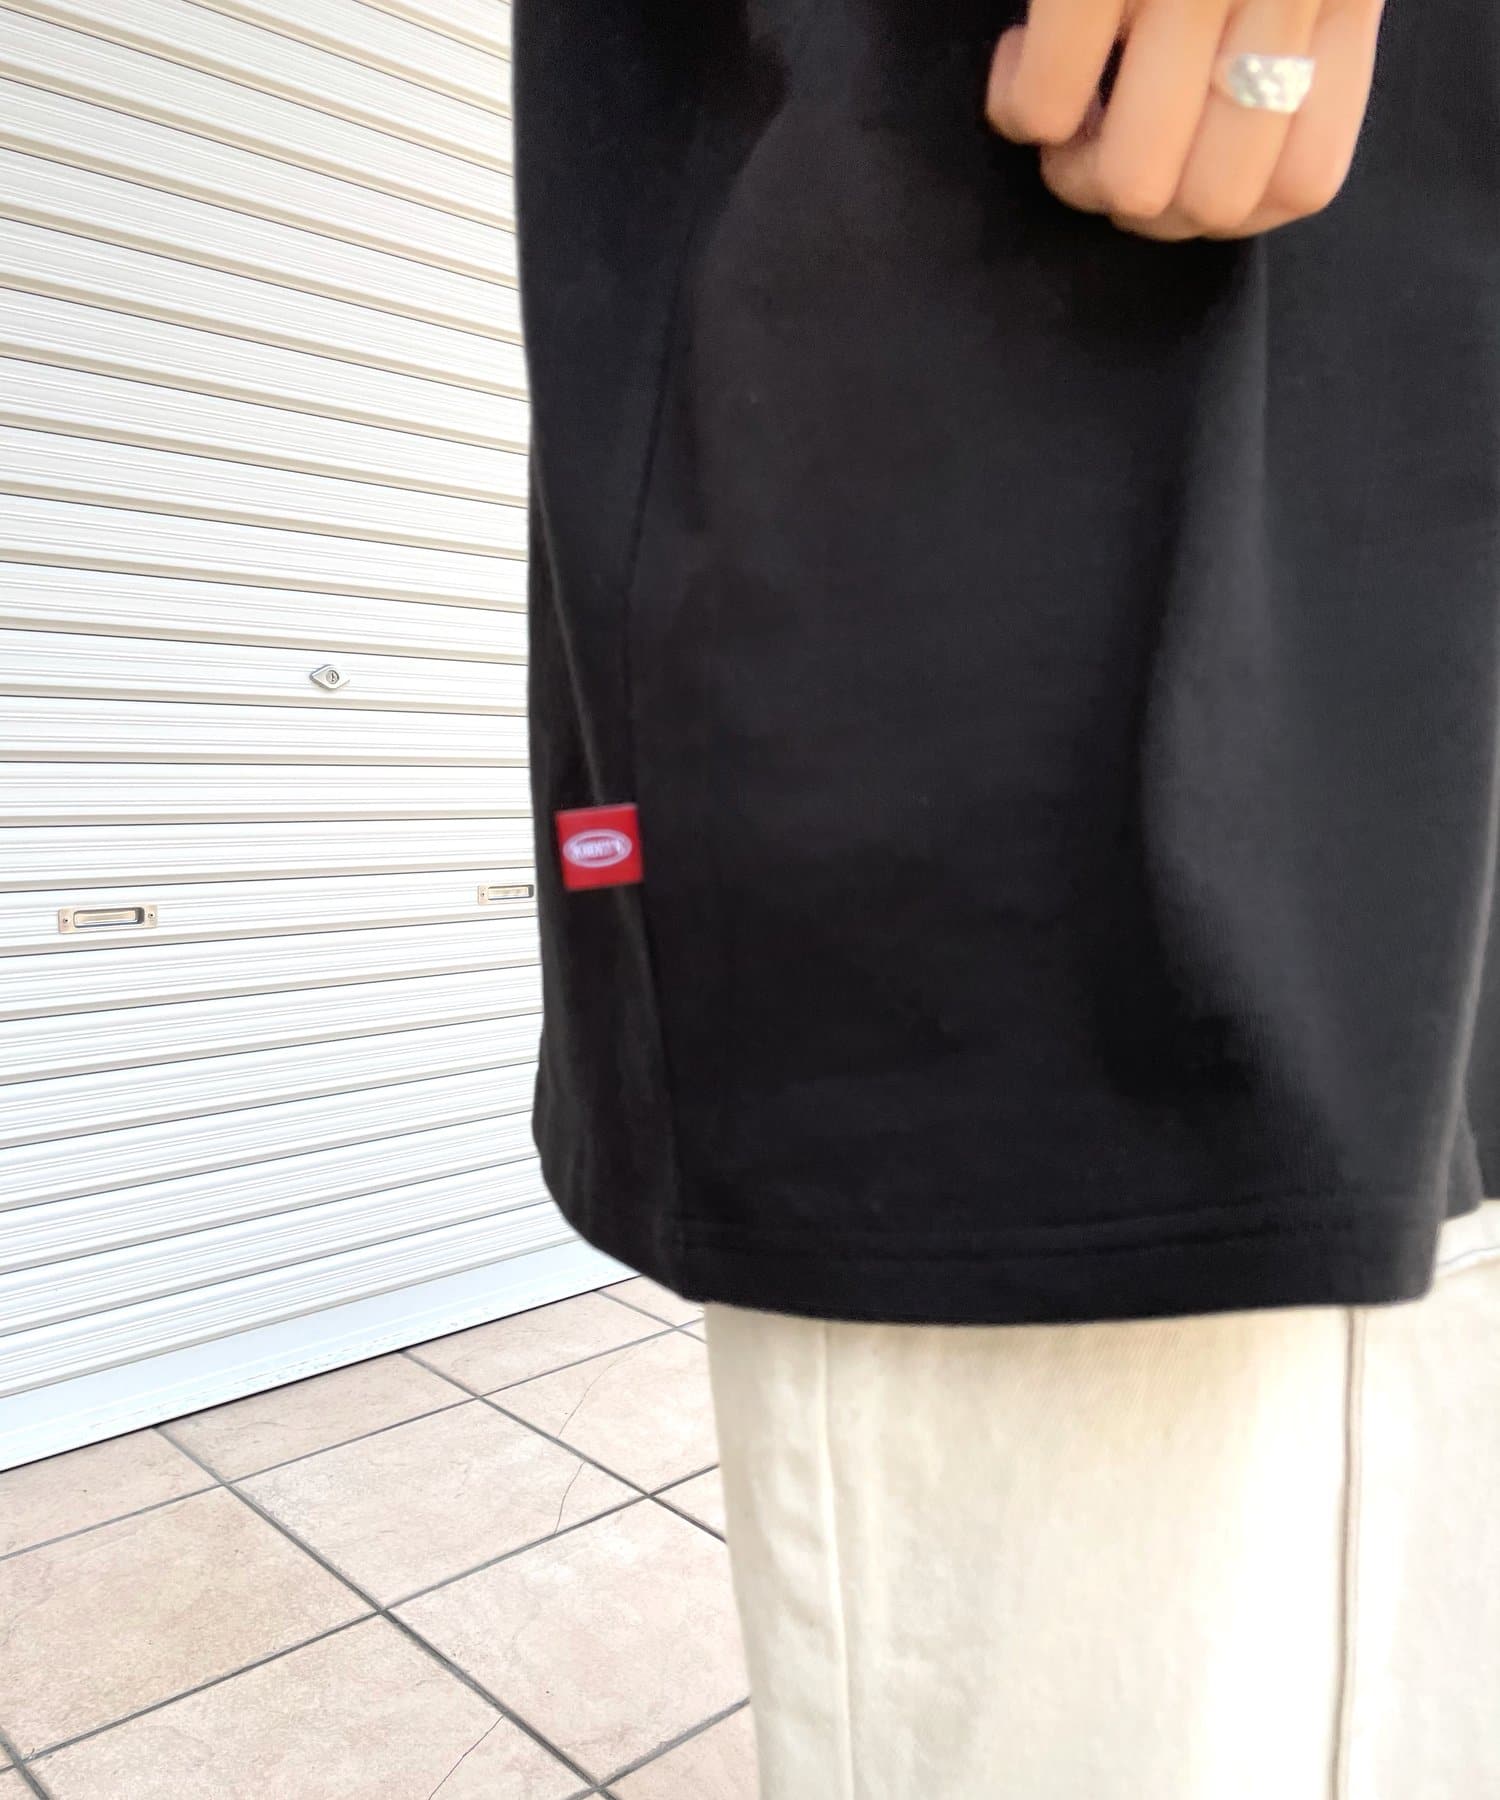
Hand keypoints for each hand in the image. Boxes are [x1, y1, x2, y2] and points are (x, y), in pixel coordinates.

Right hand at [985, 0, 1385, 239]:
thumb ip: (1267, 51)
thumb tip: (1185, 186)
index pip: (1301, 184)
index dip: (1220, 206)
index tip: (1170, 149)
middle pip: (1208, 203)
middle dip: (1134, 192)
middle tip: (1099, 125)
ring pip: (1132, 180)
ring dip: (1073, 160)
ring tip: (1057, 85)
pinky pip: (1045, 111)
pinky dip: (1017, 100)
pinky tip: (1018, 45)